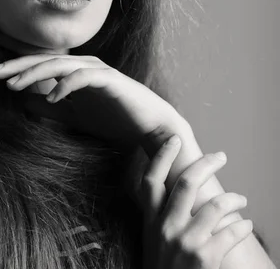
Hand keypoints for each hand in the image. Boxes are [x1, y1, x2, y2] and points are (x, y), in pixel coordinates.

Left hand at [0, 53, 186, 144]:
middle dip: (17, 65)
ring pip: (60, 65)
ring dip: (35, 74)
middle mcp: (83, 65)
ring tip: (13, 86)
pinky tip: (50, 98)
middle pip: (44, 59)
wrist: (150, 127)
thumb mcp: (74, 116)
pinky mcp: (110, 80)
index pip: (40, 62)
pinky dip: (65, 86)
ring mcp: (97, 70)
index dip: (17, 60)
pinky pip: (83, 78)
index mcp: (74, 70)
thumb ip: (52, 109)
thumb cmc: (114, 119)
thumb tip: (23, 105)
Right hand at [141, 135, 252, 268]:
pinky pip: (231, 231)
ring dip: (234, 199)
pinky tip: (247, 224)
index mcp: (150, 221)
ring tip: (242, 200)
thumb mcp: (153, 240)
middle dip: (207, 164)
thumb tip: (178, 190)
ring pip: (215, 205)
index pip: (151, 180)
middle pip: (186, 183)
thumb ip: (161, 216)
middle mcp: (166, 227)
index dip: (162, 156)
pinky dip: (243, 225)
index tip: (175, 140)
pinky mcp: (207, 258)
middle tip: (221, 157)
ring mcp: (186, 242)